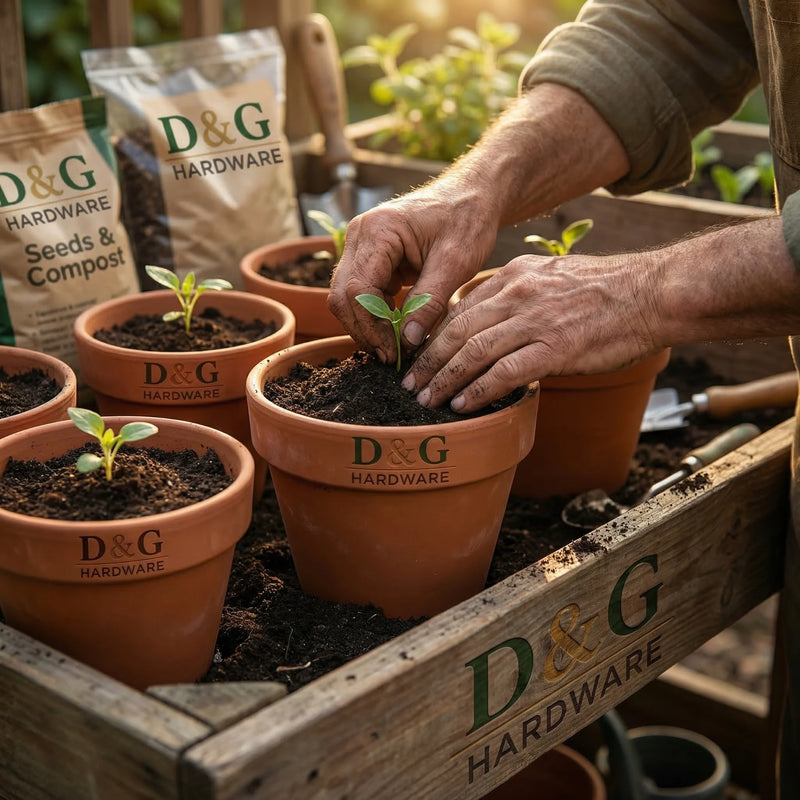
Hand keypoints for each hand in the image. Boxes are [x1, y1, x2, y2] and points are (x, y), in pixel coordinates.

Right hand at [328, 183, 502, 365]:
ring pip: (347, 298)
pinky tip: (397, 329)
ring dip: (368, 325)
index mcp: (378, 230)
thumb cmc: (466, 220)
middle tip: (391, 357)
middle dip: (364, 330)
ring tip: (396, 347)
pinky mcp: (369, 258)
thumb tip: (408, 342)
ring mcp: (361, 246)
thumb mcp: (455, 263)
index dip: (371, 327)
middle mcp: (360, 235)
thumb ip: (429, 302)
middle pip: (342, 296)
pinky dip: (376, 315)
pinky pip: (361, 294)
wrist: (472, 196)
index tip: (393, 352)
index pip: (357, 290)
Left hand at [403, 251, 662, 411]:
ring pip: (472, 352)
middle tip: (409, 381)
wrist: (654, 294)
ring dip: (444, 379)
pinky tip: (462, 404)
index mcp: (515, 275)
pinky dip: (477, 391)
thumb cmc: (609, 290)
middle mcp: (518, 294)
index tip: (419, 354)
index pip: (461, 306)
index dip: (434, 334)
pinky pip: (503, 373)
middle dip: (428, 359)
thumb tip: (493, 320)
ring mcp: (534, 321)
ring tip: (426, 399)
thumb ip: (520, 293)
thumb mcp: (554, 276)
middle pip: (457, 330)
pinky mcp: (553, 349)